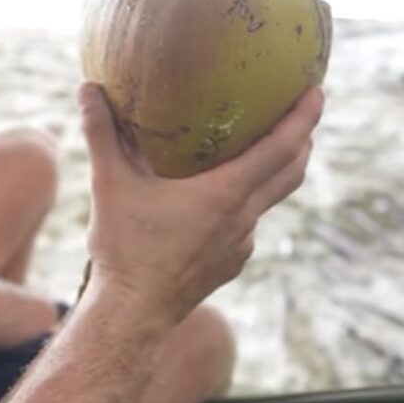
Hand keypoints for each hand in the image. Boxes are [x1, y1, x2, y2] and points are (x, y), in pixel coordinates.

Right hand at [78, 82, 323, 326]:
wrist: (132, 313)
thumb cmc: (124, 248)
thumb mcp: (109, 183)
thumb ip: (101, 133)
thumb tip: (86, 89)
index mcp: (224, 194)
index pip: (280, 148)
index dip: (302, 117)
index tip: (316, 92)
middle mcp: (243, 218)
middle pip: (290, 172)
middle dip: (303, 140)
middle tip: (302, 114)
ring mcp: (239, 245)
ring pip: (268, 201)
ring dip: (273, 173)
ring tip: (260, 153)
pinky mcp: (229, 264)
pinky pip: (246, 227)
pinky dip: (244, 205)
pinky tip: (217, 202)